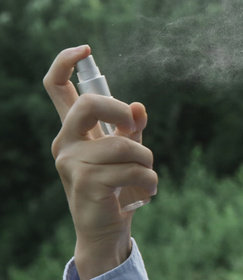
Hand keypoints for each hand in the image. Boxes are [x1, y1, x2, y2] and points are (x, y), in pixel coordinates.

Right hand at [44, 45, 157, 279]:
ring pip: (123, 144)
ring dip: (147, 160)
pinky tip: (147, 193)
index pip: (55, 88)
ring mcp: (71, 163)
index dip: (64, 63)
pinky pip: (131, 168)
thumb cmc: (118, 186)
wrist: (107, 230)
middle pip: (89, 105)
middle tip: (135, 129)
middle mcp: (65, 142)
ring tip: (148, 176)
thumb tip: (138, 106)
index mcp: (74, 130)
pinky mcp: (85, 183)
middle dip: (120, 112)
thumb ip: (131, 127)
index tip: (85, 49)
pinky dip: (149, 180)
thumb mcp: (128, 152)